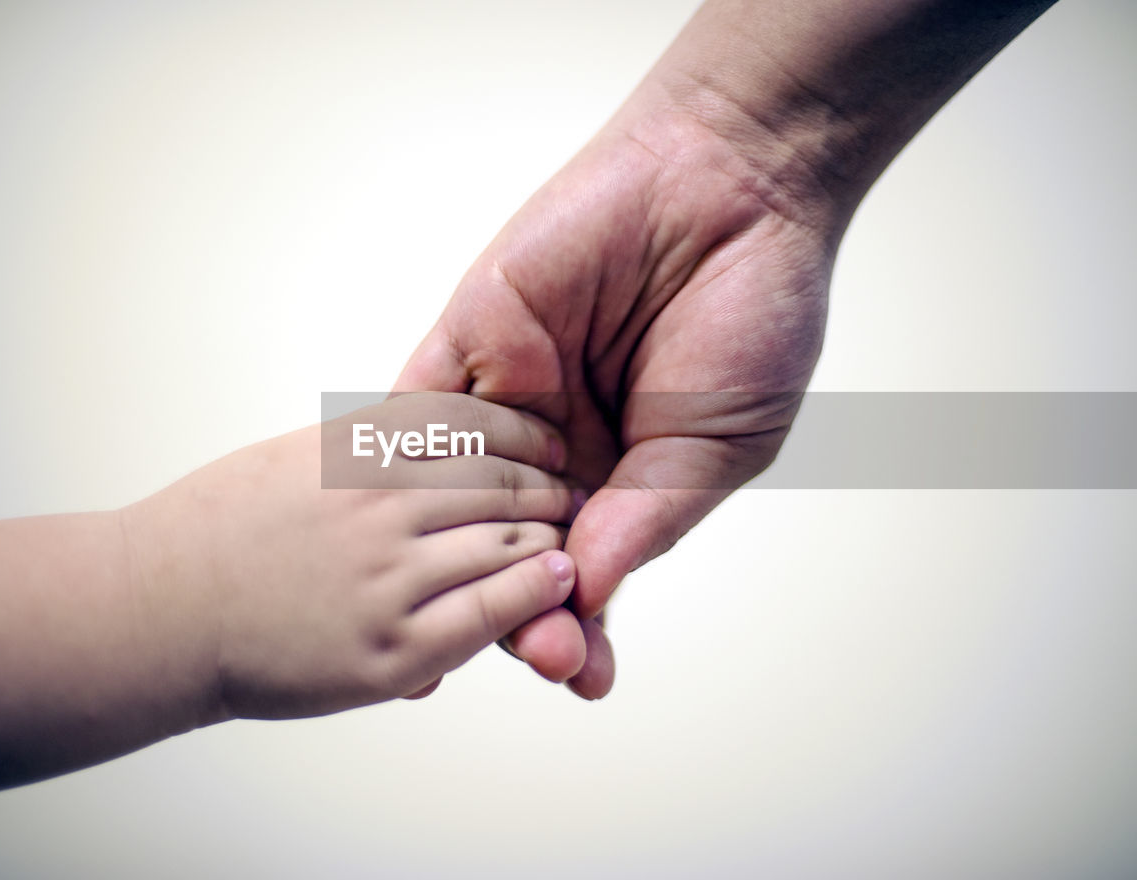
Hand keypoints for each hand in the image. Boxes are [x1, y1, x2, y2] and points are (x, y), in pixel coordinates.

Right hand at [127, 392, 578, 719]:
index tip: (549, 443)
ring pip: (508, 544)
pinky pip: (490, 613)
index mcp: (355, 451)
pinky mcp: (391, 653)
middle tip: (571, 491)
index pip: (473, 423)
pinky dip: (534, 591)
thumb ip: (370, 443)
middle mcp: (377, 507)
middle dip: (549, 484)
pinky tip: (556, 579)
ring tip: (567, 534)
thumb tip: (442, 430)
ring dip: (551, 535)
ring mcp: (386, 581)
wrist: (161, 612)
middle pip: (502, 482)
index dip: (527, 432)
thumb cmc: (224, 529)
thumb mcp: (297, 457)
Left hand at [396, 109, 833, 697]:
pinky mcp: (467, 341)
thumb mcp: (717, 442)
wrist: (730, 185)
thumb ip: (649, 516)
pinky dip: (397, 471)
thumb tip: (588, 595)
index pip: (579, 571)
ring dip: (446, 562)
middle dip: (511, 608)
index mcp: (620, 478)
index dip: (574, 626)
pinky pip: (416, 415)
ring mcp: (506, 399)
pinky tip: (387, 535)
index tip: (578, 674)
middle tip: (523, 656)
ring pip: (454, 498)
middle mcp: (554, 449)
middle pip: (509, 549)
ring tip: (441, 623)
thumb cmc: (750, 313)